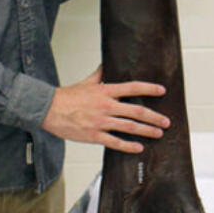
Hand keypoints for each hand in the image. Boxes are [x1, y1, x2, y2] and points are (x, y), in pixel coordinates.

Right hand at [41, 66, 169, 153]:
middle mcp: (106, 106)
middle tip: (166, 121)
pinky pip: (115, 142)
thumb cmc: (66, 97)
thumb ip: (99, 74)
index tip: (162, 91)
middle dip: (154, 117)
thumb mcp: (85, 82)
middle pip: (136, 111)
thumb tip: (106, 64)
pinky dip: (128, 146)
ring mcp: (100, 122)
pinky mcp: (93, 135)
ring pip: (129, 127)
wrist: (47, 109)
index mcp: (105, 91)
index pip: (132, 88)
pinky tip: (138, 147)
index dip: (149, 89)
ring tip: (158, 133)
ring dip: (146, 131)